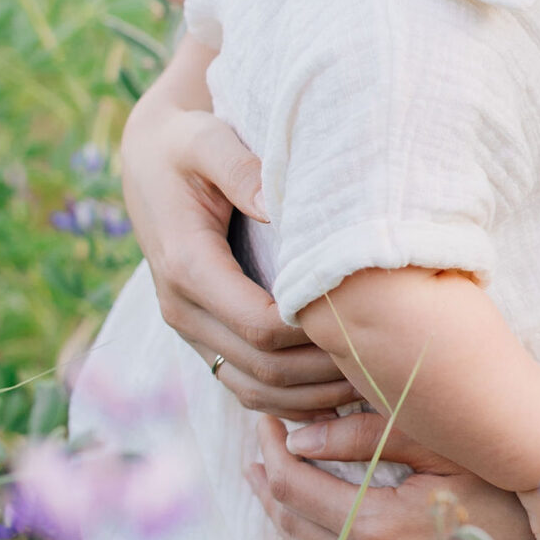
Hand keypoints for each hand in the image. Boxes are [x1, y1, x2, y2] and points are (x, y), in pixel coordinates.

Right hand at [121, 39, 356, 416]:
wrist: (149, 157)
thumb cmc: (187, 143)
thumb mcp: (207, 140)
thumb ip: (241, 167)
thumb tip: (278, 204)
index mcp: (187, 266)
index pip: (260, 326)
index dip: (316, 336)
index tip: (372, 322)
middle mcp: (183, 309)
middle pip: (263, 369)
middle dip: (326, 373)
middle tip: (390, 360)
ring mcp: (191, 328)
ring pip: (254, 391)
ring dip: (313, 398)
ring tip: (373, 380)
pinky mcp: (203, 336)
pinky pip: (246, 387)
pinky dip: (292, 400)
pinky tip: (340, 391)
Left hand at [245, 418, 539, 539]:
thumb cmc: (510, 493)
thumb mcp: (448, 451)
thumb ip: (372, 437)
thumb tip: (299, 435)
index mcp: (380, 526)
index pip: (294, 486)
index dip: (270, 449)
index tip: (266, 421)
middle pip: (289, 521)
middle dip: (267, 478)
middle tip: (261, 443)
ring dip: (280, 516)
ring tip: (269, 480)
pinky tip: (303, 531)